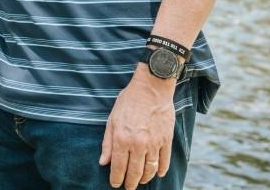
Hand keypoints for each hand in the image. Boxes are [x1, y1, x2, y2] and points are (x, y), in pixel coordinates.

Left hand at [100, 65, 175, 188]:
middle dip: (131, 183)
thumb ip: (107, 143)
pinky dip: (160, 170)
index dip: (116, 178)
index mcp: (122, 138)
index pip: (118, 167)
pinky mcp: (166, 141)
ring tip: (141, 181)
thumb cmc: (128, 102)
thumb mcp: (111, 119)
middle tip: (128, 187)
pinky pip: (164, 162)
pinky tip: (156, 174)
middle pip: (135, 172)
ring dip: (145, 179)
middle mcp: (138, 144)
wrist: (151, 89)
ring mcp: (154, 144)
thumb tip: (103, 162)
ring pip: (150, 170)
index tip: (115, 184)